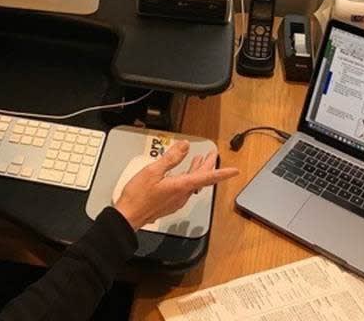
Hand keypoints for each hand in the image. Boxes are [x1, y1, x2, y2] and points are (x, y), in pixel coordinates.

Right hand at [114, 141, 238, 230]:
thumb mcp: (153, 171)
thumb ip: (171, 158)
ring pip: (193, 184)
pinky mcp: (170, 203)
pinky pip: (185, 189)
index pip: (207, 178)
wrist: (128, 217)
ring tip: (199, 160)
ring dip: (198, 171)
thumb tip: (185, 146)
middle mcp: (182, 195)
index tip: (235, 171)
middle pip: (201, 179)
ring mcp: (177, 200)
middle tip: (212, 154)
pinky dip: (189, 178)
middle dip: (209, 165)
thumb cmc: (138, 196)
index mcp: (181, 186)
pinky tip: (183, 173)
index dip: (222, 173)